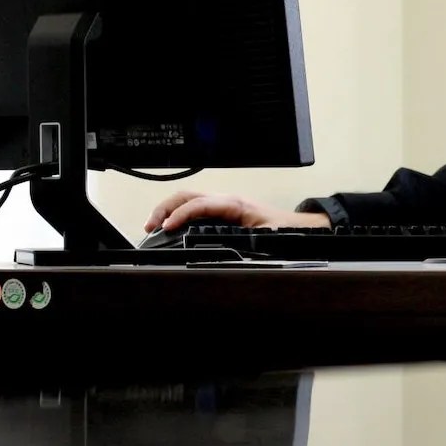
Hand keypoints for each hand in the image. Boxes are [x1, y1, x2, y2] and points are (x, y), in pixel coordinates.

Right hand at [144, 190, 331, 231]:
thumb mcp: (265, 237)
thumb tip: (230, 249)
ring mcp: (221, 204)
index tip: (167, 227)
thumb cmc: (281, 229)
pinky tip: (169, 227)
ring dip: (168, 210)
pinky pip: (193, 208)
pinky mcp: (220, 212)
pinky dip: (177, 214)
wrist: (295, 228)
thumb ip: (247, 242)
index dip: (181, 214)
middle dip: (165, 208)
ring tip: (153, 227)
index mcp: (234, 204)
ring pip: (188, 199)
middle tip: (150, 227)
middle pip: (187, 195)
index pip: (200, 204)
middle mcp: (225, 200)